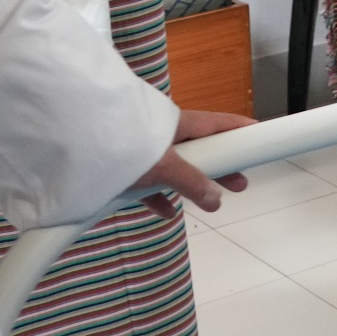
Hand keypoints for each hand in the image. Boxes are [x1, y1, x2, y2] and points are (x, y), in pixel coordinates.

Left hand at [135, 108, 253, 219]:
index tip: (256, 136)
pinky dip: (161, 196)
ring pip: (176, 168)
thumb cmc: (125, 146)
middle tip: (239, 183)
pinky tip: (168, 212)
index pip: (217, 124)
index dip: (238, 129)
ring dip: (193, 184)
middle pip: (201, 150)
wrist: (79, 151)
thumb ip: (191, 183)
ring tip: (211, 202)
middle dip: (221, 168)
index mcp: (179, 123)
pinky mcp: (127, 168)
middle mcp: (165, 133)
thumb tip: (216, 200)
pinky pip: (149, 183)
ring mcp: (145, 151)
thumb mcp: (165, 165)